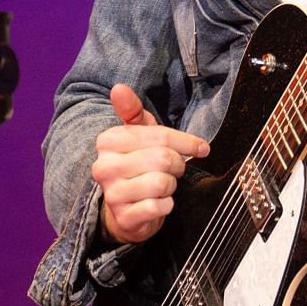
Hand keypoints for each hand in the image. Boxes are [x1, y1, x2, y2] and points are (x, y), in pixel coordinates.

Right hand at [93, 84, 209, 244]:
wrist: (125, 210)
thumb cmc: (136, 165)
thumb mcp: (137, 135)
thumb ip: (132, 111)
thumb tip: (119, 87)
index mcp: (108, 141)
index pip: (159, 136)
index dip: (187, 142)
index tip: (202, 147)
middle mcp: (104, 166)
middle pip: (163, 159)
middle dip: (177, 165)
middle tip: (175, 169)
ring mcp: (112, 194)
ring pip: (162, 182)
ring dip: (170, 186)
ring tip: (162, 186)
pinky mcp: (123, 218)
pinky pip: (159, 206)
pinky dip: (166, 205)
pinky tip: (158, 202)